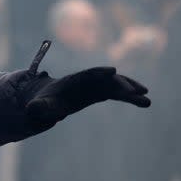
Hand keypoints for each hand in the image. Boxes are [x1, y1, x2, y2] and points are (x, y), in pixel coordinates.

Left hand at [20, 66, 150, 125]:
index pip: (87, 74)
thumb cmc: (43, 103)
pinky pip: (119, 93)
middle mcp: (87, 81)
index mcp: (72, 81)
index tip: (112, 71)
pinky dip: (130, 96)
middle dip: (121, 83)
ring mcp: (95, 86)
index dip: (99, 72)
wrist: (47, 100)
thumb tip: (32, 108)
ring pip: (116, 85)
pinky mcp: (101, 93)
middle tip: (137, 91)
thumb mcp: (39, 107)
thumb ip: (38, 107)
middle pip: (106, 79)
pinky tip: (144, 101)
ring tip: (147, 99)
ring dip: (131, 90)